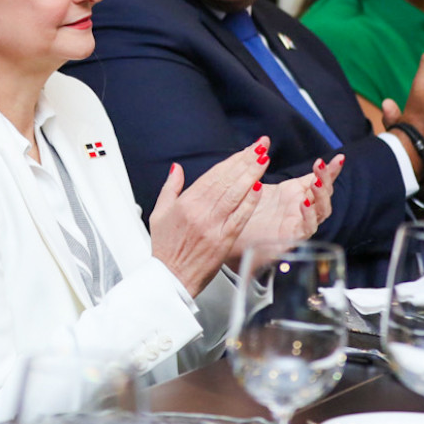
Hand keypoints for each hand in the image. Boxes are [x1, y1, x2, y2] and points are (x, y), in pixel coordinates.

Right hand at [150, 138, 269, 296]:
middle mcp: (201, 211)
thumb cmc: (165, 248)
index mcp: (186, 203)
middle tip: (262, 145)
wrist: (170, 278)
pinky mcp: (224, 240)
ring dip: (252, 174)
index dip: (232, 159)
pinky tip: (259, 188)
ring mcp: (214, 226)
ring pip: (236, 194)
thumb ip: (170, 188)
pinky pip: (240, 217)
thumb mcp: (159, 213)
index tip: (246, 149)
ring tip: (264, 159)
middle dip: (246, 160)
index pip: (214, 175)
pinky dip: (250, 202)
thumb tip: (176, 168)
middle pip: (228, 180)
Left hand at [242, 155, 342, 272]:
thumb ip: (261, 165)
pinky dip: (308, 216)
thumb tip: (263, 142)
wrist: (233, 234)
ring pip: (321, 211)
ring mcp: (299, 223)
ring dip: (321, 196)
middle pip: (324, 194)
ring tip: (315, 183)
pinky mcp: (292, 239)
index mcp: (296, 194)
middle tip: (320, 165)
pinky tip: (304, 204)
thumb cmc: (246, 209)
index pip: (319, 180)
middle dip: (326, 179)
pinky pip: (307, 228)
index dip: (331, 170)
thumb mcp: (255, 182)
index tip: (339, 157)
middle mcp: (302, 208)